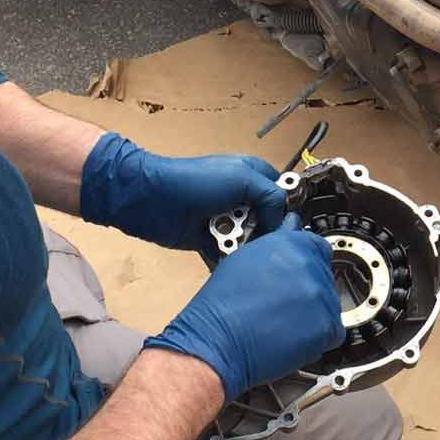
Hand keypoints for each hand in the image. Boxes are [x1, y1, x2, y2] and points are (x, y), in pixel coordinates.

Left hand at [80, 133, 286, 263]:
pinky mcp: (211, 239)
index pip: (282, 193)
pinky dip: (230, 261)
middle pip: (269, 222)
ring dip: (247, 248)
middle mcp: (242, 197)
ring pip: (251, 241)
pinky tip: (231, 263)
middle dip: (267, 233)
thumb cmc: (195, 182)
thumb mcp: (243, 178)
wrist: (152, 200)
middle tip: (258, 238)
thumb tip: (282, 222)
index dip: (286, 210)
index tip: (288, 226)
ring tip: (237, 246)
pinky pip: (229, 255)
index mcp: (252, 176)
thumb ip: (272, 195)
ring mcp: (226, 219)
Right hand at [144, 221, 345, 399]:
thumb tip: (291, 232)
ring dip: (312, 312)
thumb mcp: (245, 259)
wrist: (217, 343)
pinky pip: (333, 329)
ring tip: (282, 321)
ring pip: (328, 302)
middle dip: (307, 288)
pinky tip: (291, 335)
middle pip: (324, 274)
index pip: (318, 246)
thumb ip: (277, 246)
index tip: (300, 273)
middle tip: (282, 303)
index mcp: (292, 243)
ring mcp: (321, 296)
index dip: (307, 262)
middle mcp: (310, 265)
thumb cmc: (221, 306)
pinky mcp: (327, 326)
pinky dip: (317, 336)